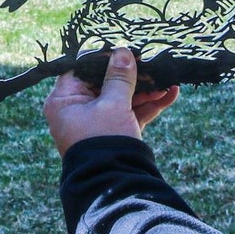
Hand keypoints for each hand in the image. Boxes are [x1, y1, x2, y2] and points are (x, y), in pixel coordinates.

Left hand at [43, 47, 179, 154]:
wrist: (115, 185)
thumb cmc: (104, 141)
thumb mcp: (113, 104)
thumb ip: (119, 77)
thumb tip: (122, 52)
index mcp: (64, 101)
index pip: (81, 69)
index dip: (104, 57)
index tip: (125, 48)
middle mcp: (76, 111)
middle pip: (104, 83)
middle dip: (132, 75)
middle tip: (151, 62)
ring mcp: (96, 124)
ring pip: (121, 99)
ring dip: (145, 90)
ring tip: (168, 79)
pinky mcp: (114, 134)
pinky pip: (130, 114)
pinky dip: (148, 106)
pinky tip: (171, 94)